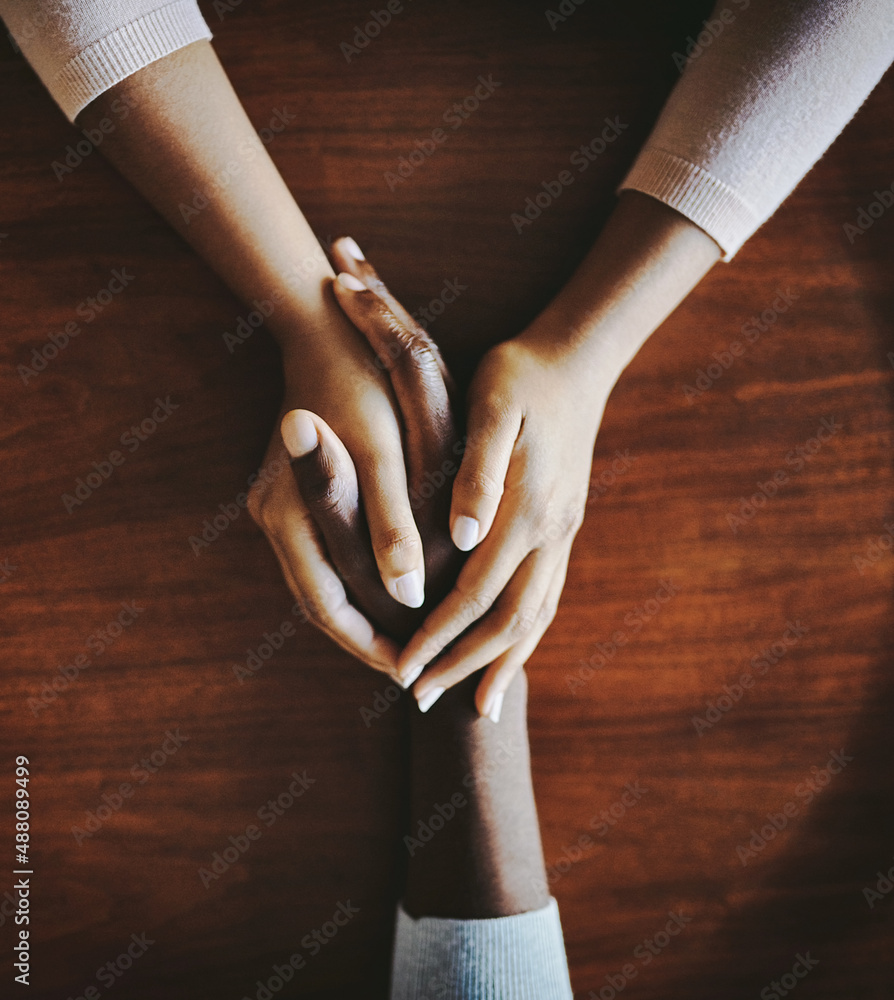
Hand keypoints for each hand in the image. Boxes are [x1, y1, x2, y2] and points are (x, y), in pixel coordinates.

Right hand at [247, 242, 440, 676]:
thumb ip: (390, 525)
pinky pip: (324, 550)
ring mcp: (277, 503)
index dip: (367, 641)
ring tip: (409, 636)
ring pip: (321, 578)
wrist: (329, 327)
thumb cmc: (364, 385)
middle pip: (318, 600)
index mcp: (288, 511)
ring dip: (362, 609)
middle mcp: (271, 514)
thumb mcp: (385, 454)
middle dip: (365, 634)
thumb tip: (406, 595)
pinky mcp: (292, 491)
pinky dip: (357, 576)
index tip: (406, 670)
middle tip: (412, 665)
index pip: (325, 604)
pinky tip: (394, 585)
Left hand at [400, 329, 611, 717]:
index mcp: (528, 507)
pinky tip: (511, 657)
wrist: (574, 360)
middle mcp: (551, 531)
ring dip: (502, 663)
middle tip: (420, 698)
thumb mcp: (491, 407)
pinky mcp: (564, 529)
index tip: (403, 669)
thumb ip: (478, 474)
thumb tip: (461, 539)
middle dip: (464, 663)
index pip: (477, 591)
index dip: (439, 635)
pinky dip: (529, 637)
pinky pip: (549, 598)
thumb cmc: (517, 376)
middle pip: (509, 620)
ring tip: (474, 705)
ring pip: (536, 617)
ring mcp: (563, 533)